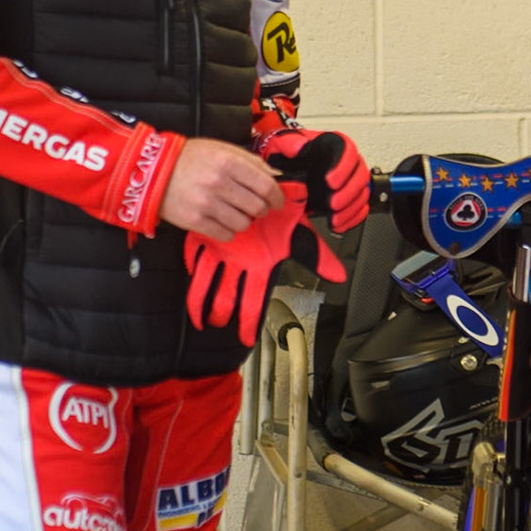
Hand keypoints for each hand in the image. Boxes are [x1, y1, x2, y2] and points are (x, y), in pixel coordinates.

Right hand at [161, 138, 284, 240]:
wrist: (153, 171)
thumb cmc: (190, 158)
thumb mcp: (221, 149)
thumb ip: (251, 160)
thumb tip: (275, 175)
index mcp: (228, 162)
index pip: (266, 185)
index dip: (277, 196)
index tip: (277, 201)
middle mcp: (219, 183)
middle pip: (258, 207)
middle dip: (262, 209)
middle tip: (256, 206)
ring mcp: (207, 204)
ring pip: (244, 223)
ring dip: (244, 220)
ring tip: (235, 211)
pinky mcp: (195, 221)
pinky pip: (226, 234)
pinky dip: (229, 230)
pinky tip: (222, 220)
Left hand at [182, 183, 345, 343]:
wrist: (263, 192)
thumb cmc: (282, 215)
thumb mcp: (301, 237)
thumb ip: (319, 257)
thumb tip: (340, 276)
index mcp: (261, 267)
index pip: (255, 300)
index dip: (250, 321)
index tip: (246, 338)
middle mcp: (240, 264)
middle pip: (227, 296)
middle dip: (222, 313)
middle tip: (218, 326)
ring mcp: (222, 252)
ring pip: (207, 281)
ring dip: (202, 300)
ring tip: (198, 317)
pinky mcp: (207, 237)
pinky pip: (195, 255)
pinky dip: (192, 266)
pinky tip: (190, 274)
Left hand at [260, 127, 369, 232]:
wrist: (286, 170)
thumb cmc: (288, 155)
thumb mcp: (283, 143)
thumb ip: (290, 143)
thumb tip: (300, 147)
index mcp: (334, 146)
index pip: (349, 151)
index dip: (344, 167)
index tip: (330, 180)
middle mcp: (346, 163)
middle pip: (361, 175)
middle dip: (349, 192)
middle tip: (333, 203)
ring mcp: (349, 181)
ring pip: (362, 193)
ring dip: (350, 208)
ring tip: (334, 218)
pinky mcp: (348, 197)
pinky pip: (360, 208)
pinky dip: (352, 218)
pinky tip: (338, 223)